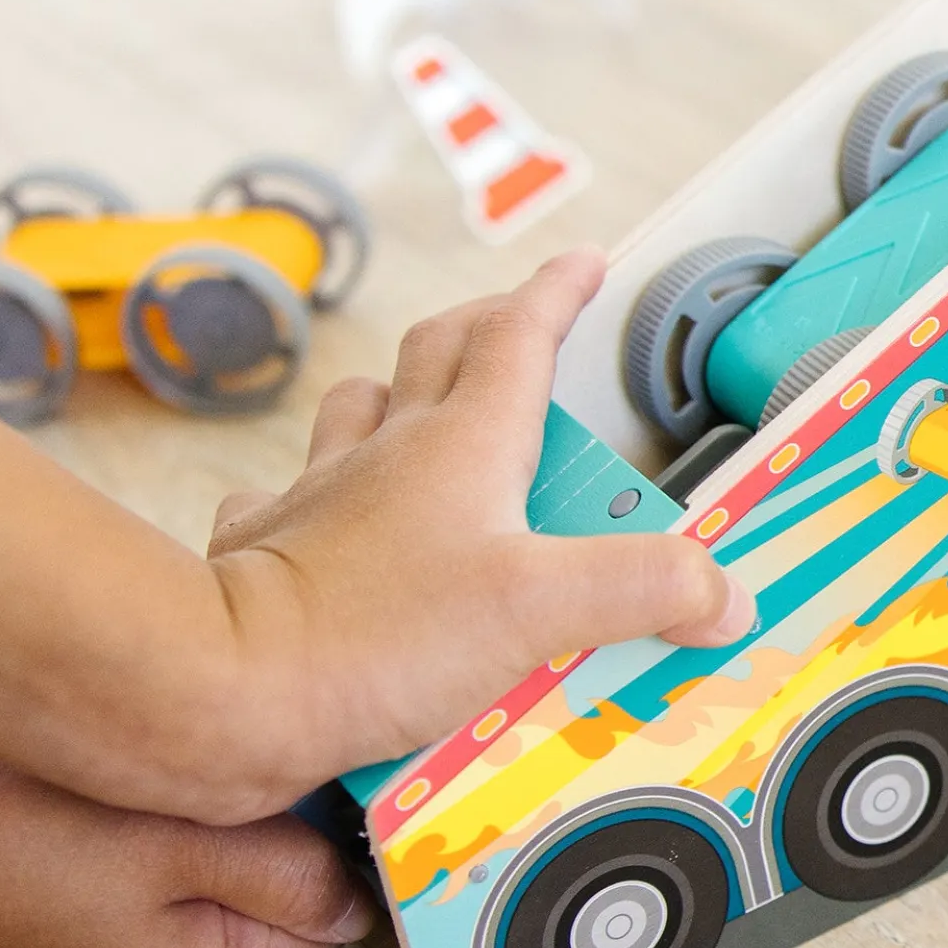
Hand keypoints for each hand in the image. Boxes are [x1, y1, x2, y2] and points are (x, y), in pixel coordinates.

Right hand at [0, 737, 374, 947]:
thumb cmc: (12, 835)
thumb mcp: (180, 837)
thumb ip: (285, 871)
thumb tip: (360, 904)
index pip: (315, 934)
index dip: (328, 857)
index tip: (321, 793)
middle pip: (263, 927)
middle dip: (263, 853)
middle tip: (232, 784)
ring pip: (207, 917)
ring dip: (206, 856)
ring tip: (163, 800)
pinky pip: (147, 921)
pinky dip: (151, 871)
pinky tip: (120, 823)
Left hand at [201, 247, 753, 819]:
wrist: (223, 685)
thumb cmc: (377, 634)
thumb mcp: (542, 608)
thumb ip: (644, 589)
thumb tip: (725, 590)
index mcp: (464, 441)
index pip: (520, 334)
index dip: (558, 291)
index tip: (585, 261)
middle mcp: (389, 449)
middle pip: (439, 349)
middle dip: (487, 324)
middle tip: (520, 328)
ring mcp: (319, 493)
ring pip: (360, 409)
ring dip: (398, 397)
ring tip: (427, 420)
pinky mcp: (265, 550)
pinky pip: (286, 498)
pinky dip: (313, 496)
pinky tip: (326, 524)